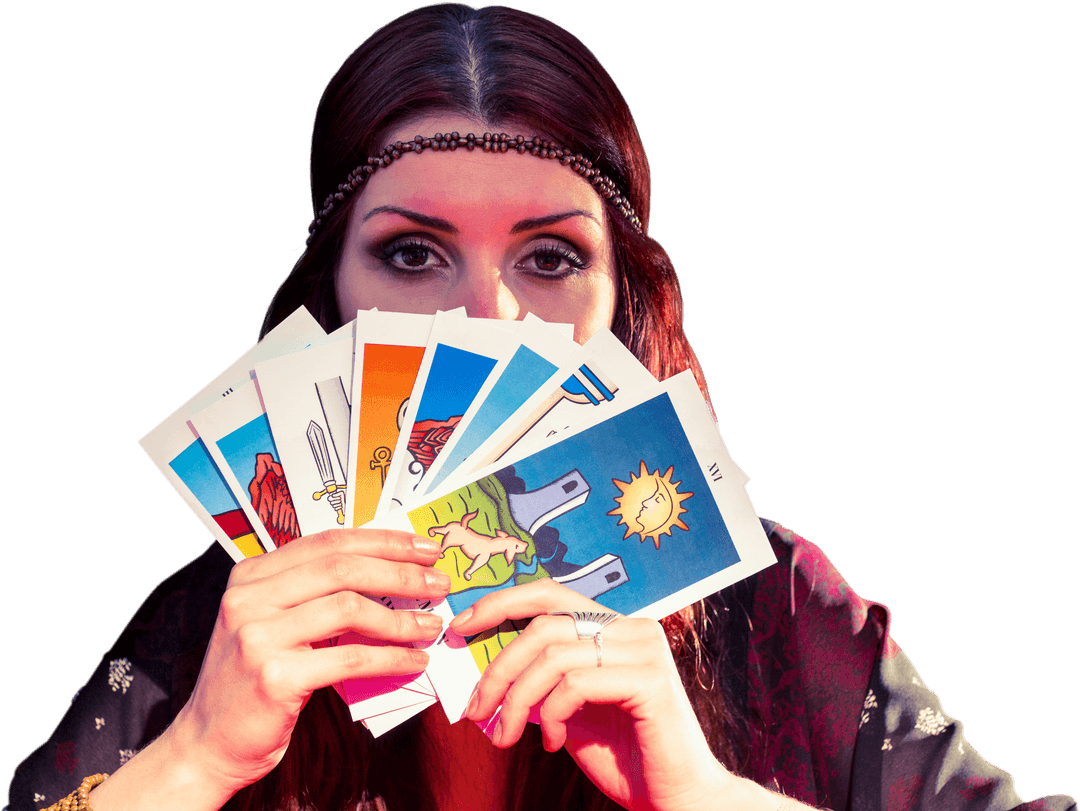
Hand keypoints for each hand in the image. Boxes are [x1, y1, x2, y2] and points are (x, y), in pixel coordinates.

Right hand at [169, 528, 449, 797]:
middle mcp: (249, 597)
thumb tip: (389, 573)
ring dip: (401, 618)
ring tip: (431, 626)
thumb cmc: (253, 680)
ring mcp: (258, 636)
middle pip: (343, 568)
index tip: (424, 548)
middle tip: (439, 584)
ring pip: (349, 609)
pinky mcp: (273, 677)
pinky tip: (414, 661)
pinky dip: (391, 658)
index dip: (383, 541)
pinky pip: (350, 659)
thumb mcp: (273, 623)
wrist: (206, 743)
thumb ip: (313, 595)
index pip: (329, 541)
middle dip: (401, 573)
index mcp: (251, 575)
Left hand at [448, 579, 730, 810]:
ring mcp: (645, 649)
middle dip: (499, 669)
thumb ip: (540, 680)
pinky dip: (552, 715)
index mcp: (614, 626)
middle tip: (477, 710)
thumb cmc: (622, 756)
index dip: (502, 603)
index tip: (462, 626)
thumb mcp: (567, 708)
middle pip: (544, 627)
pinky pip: (576, 685)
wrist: (675, 799)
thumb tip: (482, 663)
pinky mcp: (651, 679)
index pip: (551, 594)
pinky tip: (553, 743)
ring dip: (517, 700)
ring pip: (553, 657)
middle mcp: (633, 627)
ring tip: (507, 735)